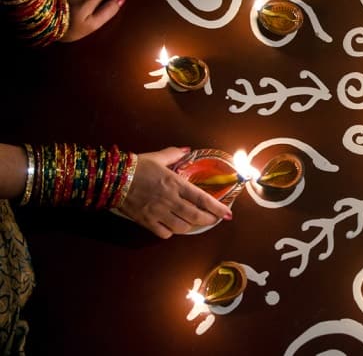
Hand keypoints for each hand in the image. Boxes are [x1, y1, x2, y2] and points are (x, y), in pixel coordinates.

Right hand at [118, 147, 232, 238]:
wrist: (113, 177)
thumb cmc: (137, 166)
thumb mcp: (159, 157)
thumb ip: (175, 154)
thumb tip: (187, 151)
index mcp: (176, 184)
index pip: (202, 199)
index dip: (217, 208)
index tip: (227, 214)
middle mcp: (170, 200)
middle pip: (196, 216)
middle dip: (208, 220)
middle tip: (213, 220)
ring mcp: (158, 212)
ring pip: (182, 227)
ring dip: (189, 226)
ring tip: (192, 221)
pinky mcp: (146, 221)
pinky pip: (163, 233)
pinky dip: (170, 232)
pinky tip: (171, 226)